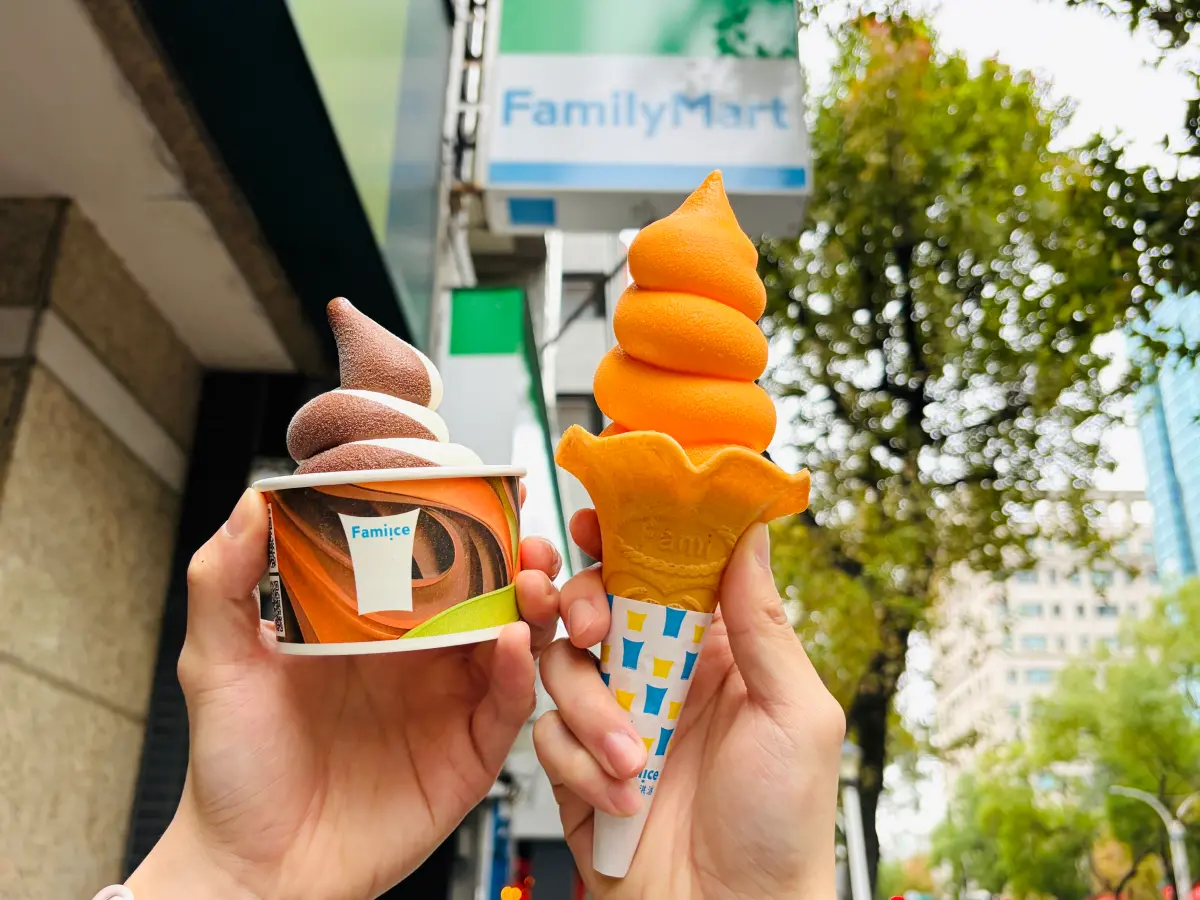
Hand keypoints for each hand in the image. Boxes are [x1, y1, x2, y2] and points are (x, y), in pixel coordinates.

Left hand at [127, 488, 563, 899]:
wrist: (253, 869)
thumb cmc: (235, 771)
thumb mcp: (216, 663)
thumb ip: (223, 580)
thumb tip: (250, 503)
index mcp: (371, 626)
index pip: (432, 560)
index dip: (465, 524)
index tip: (486, 488)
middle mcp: (418, 659)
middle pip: (489, 592)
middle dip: (518, 557)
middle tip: (523, 538)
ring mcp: (447, 703)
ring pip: (514, 639)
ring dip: (532, 604)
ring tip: (530, 582)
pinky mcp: (468, 754)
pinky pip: (508, 706)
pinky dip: (518, 671)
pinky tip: (512, 643)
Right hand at [534, 511, 844, 899]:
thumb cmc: (781, 826)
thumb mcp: (795, 713)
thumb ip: (764, 622)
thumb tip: (752, 532)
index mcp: (716, 650)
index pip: (664, 572)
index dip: (628, 540)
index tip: (598, 521)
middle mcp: (661, 675)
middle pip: (597, 605)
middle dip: (584, 609)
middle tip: (595, 630)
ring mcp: (616, 719)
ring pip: (563, 667)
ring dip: (592, 711)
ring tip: (636, 761)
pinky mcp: (578, 766)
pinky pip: (546, 735)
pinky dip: (580, 766)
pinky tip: (623, 797)